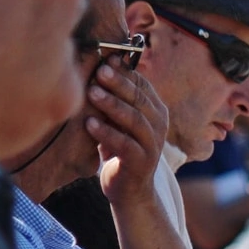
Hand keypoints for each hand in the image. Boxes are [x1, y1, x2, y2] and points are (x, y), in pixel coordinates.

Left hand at [87, 56, 167, 209]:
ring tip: (92, 93)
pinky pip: (125, 145)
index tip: (105, 58)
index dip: (125, 72)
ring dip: (113, 105)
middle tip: (99, 71)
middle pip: (140, 100)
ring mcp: (153, 145)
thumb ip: (116, 99)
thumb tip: (100, 64)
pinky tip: (89, 124)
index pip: (143, 86)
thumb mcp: (120, 121)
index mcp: (156, 112)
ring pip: (135, 120)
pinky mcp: (142, 163)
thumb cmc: (119, 149)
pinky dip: (107, 133)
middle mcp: (159, 126)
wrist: (130, 190)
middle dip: (120, 84)